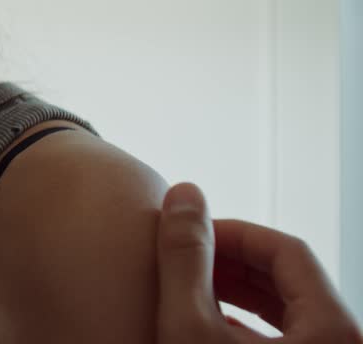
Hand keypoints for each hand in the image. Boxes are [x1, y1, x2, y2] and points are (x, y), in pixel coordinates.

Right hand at [155, 182, 361, 342]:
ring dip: (233, 291)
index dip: (232, 233)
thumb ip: (186, 260)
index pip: (287, 250)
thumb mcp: (190, 328)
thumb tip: (184, 196)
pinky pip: (283, 340)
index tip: (188, 233)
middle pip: (287, 278)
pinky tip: (209, 323)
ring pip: (284, 310)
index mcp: (333, 328)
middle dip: (229, 261)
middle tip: (184, 256)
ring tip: (188, 286)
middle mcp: (341, 343)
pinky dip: (243, 325)